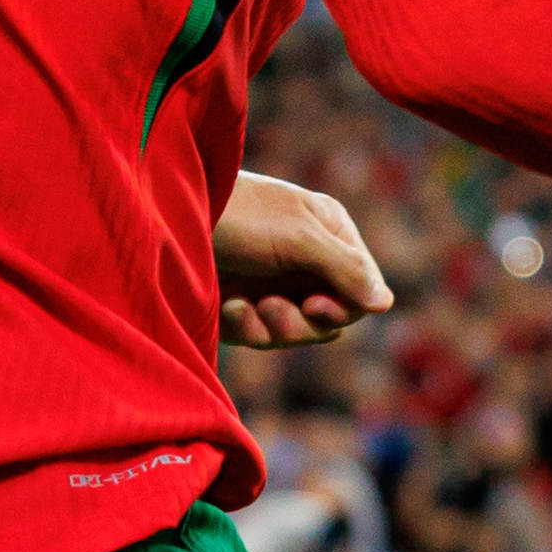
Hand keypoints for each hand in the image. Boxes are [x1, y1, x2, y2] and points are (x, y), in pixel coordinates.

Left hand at [217, 169, 393, 348]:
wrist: (166, 216)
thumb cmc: (240, 215)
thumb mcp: (299, 236)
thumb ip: (345, 269)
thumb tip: (385, 304)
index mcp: (328, 232)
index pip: (362, 288)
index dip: (344, 306)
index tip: (314, 304)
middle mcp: (306, 261)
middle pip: (333, 319)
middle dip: (304, 322)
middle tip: (273, 307)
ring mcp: (274, 285)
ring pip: (299, 333)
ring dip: (274, 327)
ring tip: (247, 306)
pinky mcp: (242, 308)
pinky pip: (263, 336)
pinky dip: (247, 327)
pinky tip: (228, 307)